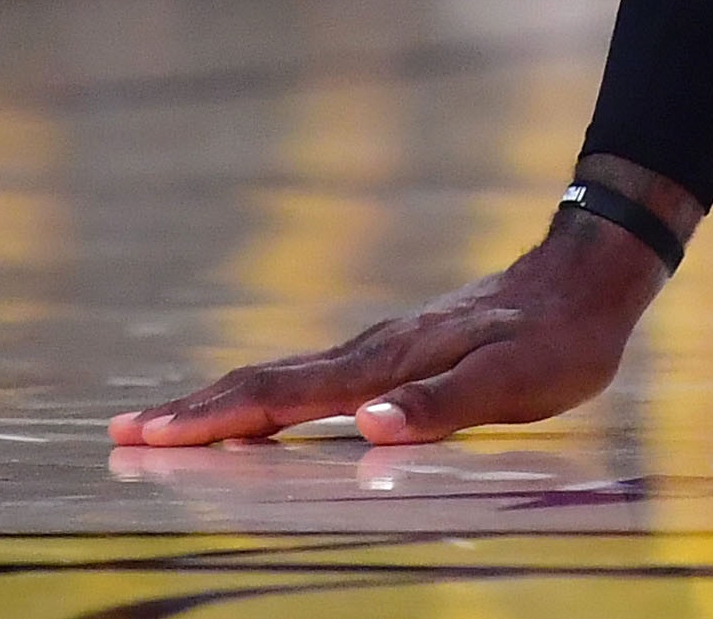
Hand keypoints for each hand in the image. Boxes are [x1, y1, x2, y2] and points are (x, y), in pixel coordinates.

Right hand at [107, 182, 674, 446]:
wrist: (592, 275)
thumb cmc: (560, 340)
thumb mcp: (514, 381)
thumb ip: (441, 405)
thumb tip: (366, 426)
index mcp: (385, 364)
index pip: (280, 396)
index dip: (212, 421)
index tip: (144, 437)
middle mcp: (373, 350)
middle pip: (265, 382)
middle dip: (192, 412)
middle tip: (120, 433)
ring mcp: (384, 345)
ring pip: (286, 375)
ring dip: (222, 401)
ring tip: (167, 423)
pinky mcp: (403, 347)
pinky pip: (316, 374)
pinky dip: (269, 393)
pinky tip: (264, 407)